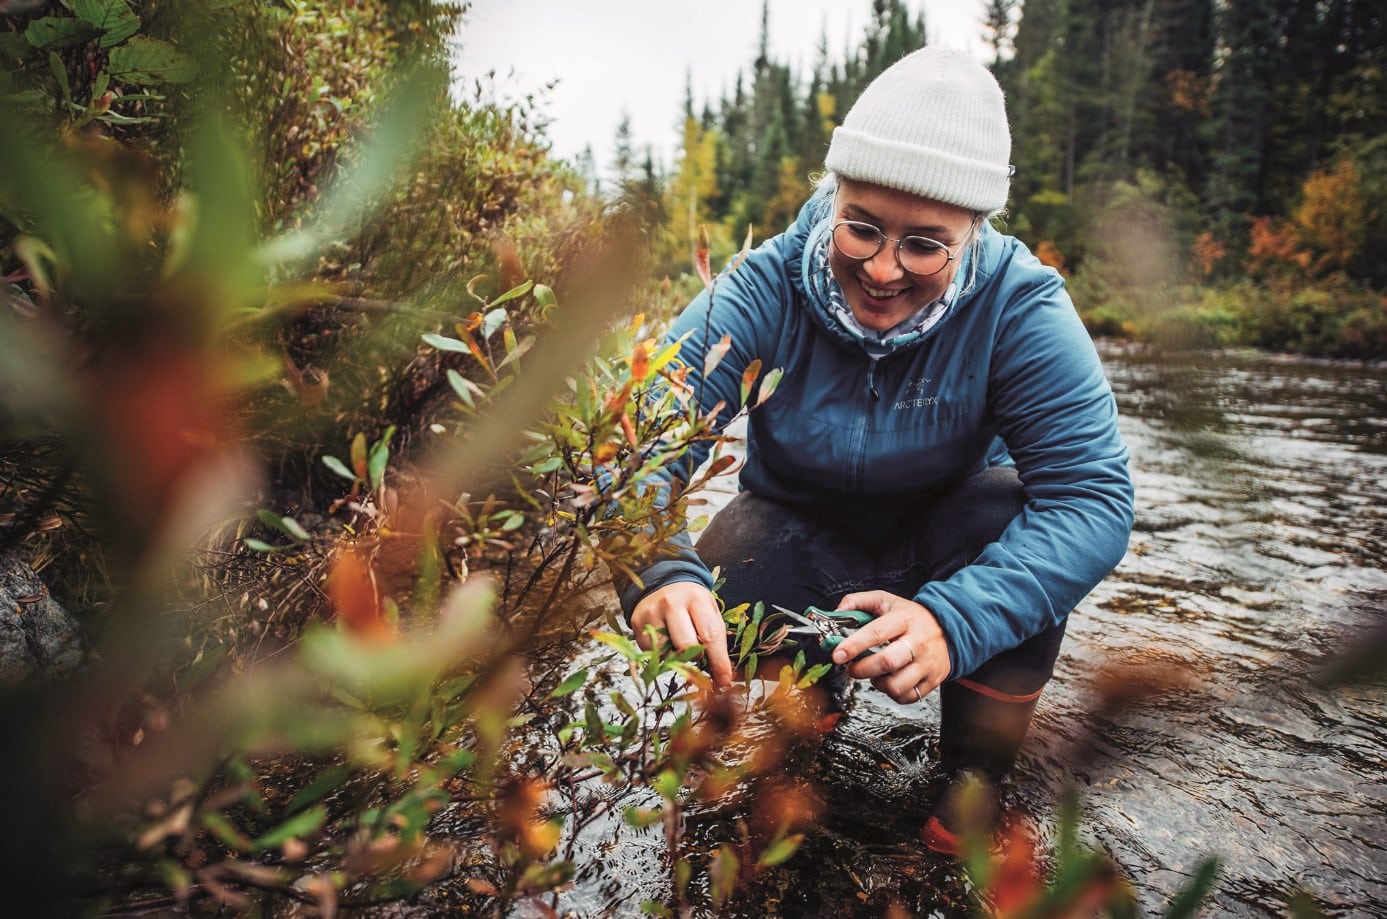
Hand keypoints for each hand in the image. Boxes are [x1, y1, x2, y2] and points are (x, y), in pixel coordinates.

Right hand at [630, 581, 733, 687]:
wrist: (663, 585)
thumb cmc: (691, 602)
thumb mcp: (709, 612)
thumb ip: (716, 639)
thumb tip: (722, 674)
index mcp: (696, 598)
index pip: (710, 635)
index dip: (718, 661)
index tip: (724, 679)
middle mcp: (671, 603)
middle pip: (686, 645)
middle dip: (696, 659)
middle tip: (700, 658)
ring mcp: (651, 613)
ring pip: (667, 653)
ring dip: (678, 658)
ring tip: (680, 644)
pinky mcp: (637, 624)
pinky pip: (653, 653)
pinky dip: (663, 654)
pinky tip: (667, 641)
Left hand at [830, 590, 950, 703]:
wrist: (949, 629)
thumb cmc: (911, 617)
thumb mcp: (886, 601)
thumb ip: (858, 601)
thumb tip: (837, 612)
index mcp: (904, 619)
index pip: (876, 633)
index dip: (853, 645)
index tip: (837, 655)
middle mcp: (918, 642)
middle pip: (887, 662)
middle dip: (862, 669)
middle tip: (852, 668)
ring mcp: (926, 663)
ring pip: (896, 685)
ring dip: (877, 683)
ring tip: (874, 674)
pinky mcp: (932, 680)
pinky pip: (907, 697)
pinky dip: (893, 694)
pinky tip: (890, 681)